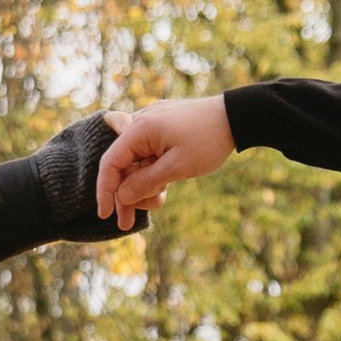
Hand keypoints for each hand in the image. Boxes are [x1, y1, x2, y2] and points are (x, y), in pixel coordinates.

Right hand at [95, 97, 234, 228]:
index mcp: (140, 129)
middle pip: (122, 165)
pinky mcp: (161, 127)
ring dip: (143, 184)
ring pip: (135, 161)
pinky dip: (152, 171)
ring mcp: (150, 123)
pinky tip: (165, 184)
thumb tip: (121, 196)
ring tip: (162, 198)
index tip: (105, 214)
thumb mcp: (177, 168)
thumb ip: (145, 182)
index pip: (110, 163)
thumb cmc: (208, 141)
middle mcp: (140, 122)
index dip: (105, 191)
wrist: (235, 116)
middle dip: (126, 194)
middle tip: (127, 223)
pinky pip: (147, 153)